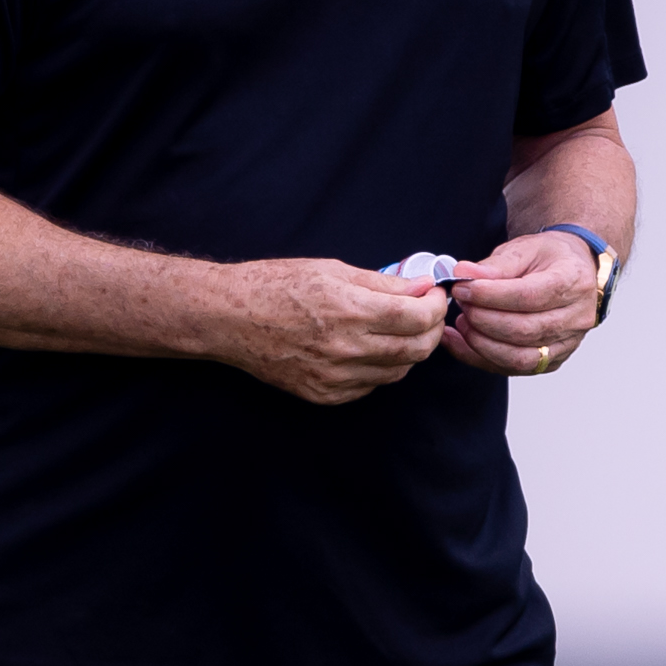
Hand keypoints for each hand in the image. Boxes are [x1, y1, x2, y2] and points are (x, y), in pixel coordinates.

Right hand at [214, 257, 446, 404]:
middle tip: (426, 314)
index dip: (436, 306)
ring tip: (399, 329)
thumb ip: (383, 283)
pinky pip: (371, 386)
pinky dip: (381, 368)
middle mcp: (346, 348)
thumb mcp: (332, 270)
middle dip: (431, 329)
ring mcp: (335, 377)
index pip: (418, 317)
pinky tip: (371, 349)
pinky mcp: (324, 394)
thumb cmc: (277, 285)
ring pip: (398, 371)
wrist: (230, 318)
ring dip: (409, 350)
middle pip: (417, 349)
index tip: (435, 296)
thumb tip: (422, 288)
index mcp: (351, 310)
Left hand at [442, 228, 603, 377]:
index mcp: (573, 280)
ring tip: (462, 322)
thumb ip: (496, 264)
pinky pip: (514, 369)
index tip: (463, 288)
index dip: (491, 296)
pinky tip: (462, 342)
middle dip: (483, 319)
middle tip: (462, 303)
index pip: (530, 296)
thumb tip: (465, 273)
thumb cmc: (552, 259)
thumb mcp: (526, 248)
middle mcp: (576, 316)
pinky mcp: (553, 360)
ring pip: (520, 357)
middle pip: (525, 330)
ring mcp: (567, 342)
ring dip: (482, 343)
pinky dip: (481, 359)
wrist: (575, 271)